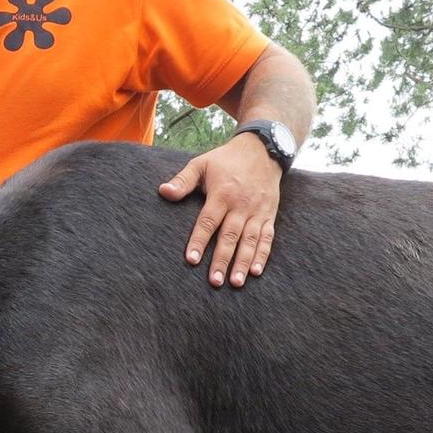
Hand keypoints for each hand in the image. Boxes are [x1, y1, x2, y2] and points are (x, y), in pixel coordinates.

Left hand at [157, 132, 281, 286]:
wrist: (262, 149)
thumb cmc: (226, 159)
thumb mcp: (201, 163)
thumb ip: (182, 180)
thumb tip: (163, 192)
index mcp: (222, 194)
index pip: (208, 221)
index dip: (199, 241)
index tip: (192, 260)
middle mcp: (241, 205)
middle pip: (230, 236)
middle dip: (222, 260)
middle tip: (215, 281)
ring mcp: (257, 211)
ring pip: (250, 241)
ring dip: (243, 262)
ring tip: (235, 282)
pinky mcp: (269, 215)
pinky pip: (267, 237)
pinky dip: (262, 255)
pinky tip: (256, 271)